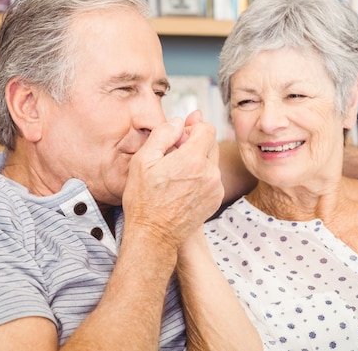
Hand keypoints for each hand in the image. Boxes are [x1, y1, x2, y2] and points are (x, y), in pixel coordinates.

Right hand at [122, 112, 223, 250]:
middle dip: (194, 143)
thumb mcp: (143, 161)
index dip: (191, 128)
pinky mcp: (215, 200)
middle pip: (211, 143)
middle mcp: (210, 173)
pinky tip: (182, 186)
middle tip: (174, 154)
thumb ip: (163, 135)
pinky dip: (201, 176)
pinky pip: (212, 178)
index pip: (207, 128)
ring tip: (175, 173)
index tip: (178, 137)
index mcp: (193, 160)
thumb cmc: (144, 200)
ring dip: (197, 160)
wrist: (154, 235)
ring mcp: (215, 188)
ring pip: (211, 161)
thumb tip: (178, 122)